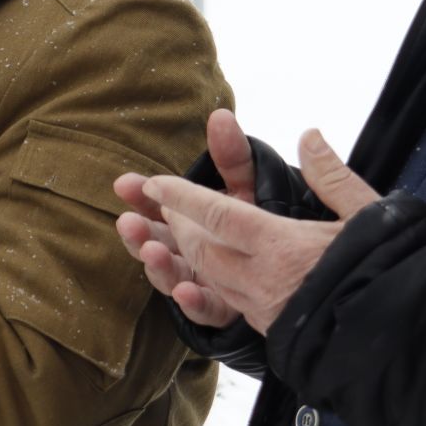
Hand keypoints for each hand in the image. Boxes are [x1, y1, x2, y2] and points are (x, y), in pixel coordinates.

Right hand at [114, 108, 255, 327]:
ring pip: (170, 275)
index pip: (156, 205)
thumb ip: (233, 156)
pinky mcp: (223, 308)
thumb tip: (221, 116)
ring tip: (152, 250)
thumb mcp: (249, 184)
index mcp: (188, 219)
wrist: (301, 264)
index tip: (124, 184)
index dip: (140, 195)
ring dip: (157, 264)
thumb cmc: (266, 220)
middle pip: (154, 242)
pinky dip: (192, 302)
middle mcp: (189, 251)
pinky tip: (186, 292)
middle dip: (139, 232)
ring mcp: (202, 281)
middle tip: (129, 222)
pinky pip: (204, 309)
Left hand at [138, 128, 379, 335]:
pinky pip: (226, 305)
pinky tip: (204, 281)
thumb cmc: (387, 271)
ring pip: (209, 279)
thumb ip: (331, 175)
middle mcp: (262, 280)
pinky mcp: (268, 331)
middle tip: (161, 203)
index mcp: (280, 246)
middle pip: (202, 249)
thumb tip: (309, 136)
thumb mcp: (365, 214)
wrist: (401, 339)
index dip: (182, 198)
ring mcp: (262, 310)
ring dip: (184, 257)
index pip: (217, 215)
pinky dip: (206, 288)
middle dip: (176, 224)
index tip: (155, 184)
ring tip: (173, 236)